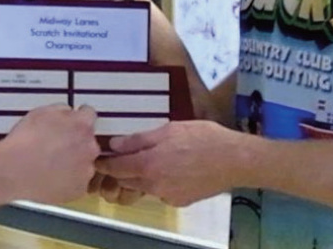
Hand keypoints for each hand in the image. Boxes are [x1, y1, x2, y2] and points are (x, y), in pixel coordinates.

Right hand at [0, 104, 99, 204]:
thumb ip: (62, 110)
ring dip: (74, 163)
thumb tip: (68, 113)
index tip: (74, 122)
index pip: (90, 115)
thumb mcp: (41, 112)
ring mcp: (86, 171)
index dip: (80, 117)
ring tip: (51, 165)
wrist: (13, 170)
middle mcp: (89, 147)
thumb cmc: (24, 142)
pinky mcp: (78, 190)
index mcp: (82, 125)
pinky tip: (52, 178)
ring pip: (85, 164)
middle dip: (77, 143)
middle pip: (89, 142)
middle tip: (57, 147)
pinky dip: (68, 181)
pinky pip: (77, 183)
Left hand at [94, 120, 241, 206]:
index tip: (97, 158)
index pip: (116, 168)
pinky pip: (160, 192)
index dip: (104, 163)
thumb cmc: (203, 137)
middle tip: (122, 157)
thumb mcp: (169, 129)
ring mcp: (167, 195)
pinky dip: (159, 182)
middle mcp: (154, 184)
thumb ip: (139, 139)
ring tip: (153, 159)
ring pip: (143, 187)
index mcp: (149, 164)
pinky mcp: (179, 201)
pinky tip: (173, 169)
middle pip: (127, 180)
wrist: (235, 160)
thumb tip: (114, 145)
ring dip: (140, 176)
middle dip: (121, 171)